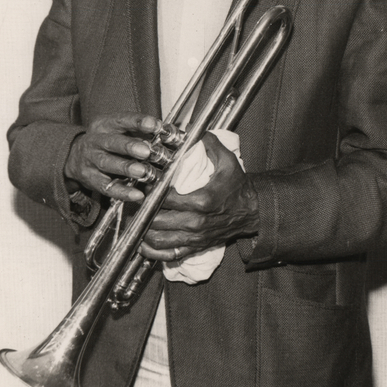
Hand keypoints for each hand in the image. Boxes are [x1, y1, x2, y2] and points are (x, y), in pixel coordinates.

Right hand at [64, 113, 158, 202]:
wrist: (73, 156)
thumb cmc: (106, 140)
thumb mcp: (119, 129)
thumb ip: (141, 131)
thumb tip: (170, 134)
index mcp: (106, 124)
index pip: (122, 120)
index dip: (139, 122)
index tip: (156, 125)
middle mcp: (96, 141)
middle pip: (113, 142)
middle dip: (130, 146)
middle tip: (147, 151)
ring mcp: (92, 161)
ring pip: (108, 164)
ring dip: (127, 168)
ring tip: (143, 172)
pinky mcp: (91, 180)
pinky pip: (107, 187)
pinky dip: (123, 192)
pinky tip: (137, 194)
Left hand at [140, 132, 258, 261]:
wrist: (251, 210)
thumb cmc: (237, 187)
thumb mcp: (228, 161)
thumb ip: (211, 144)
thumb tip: (196, 132)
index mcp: (201, 200)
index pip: (165, 198)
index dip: (151, 191)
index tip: (145, 183)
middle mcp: (196, 222)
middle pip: (157, 220)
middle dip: (142, 210)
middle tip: (135, 199)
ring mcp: (194, 237)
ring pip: (158, 239)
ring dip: (143, 230)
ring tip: (136, 218)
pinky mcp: (195, 247)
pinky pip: (168, 255)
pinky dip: (153, 251)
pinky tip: (144, 242)